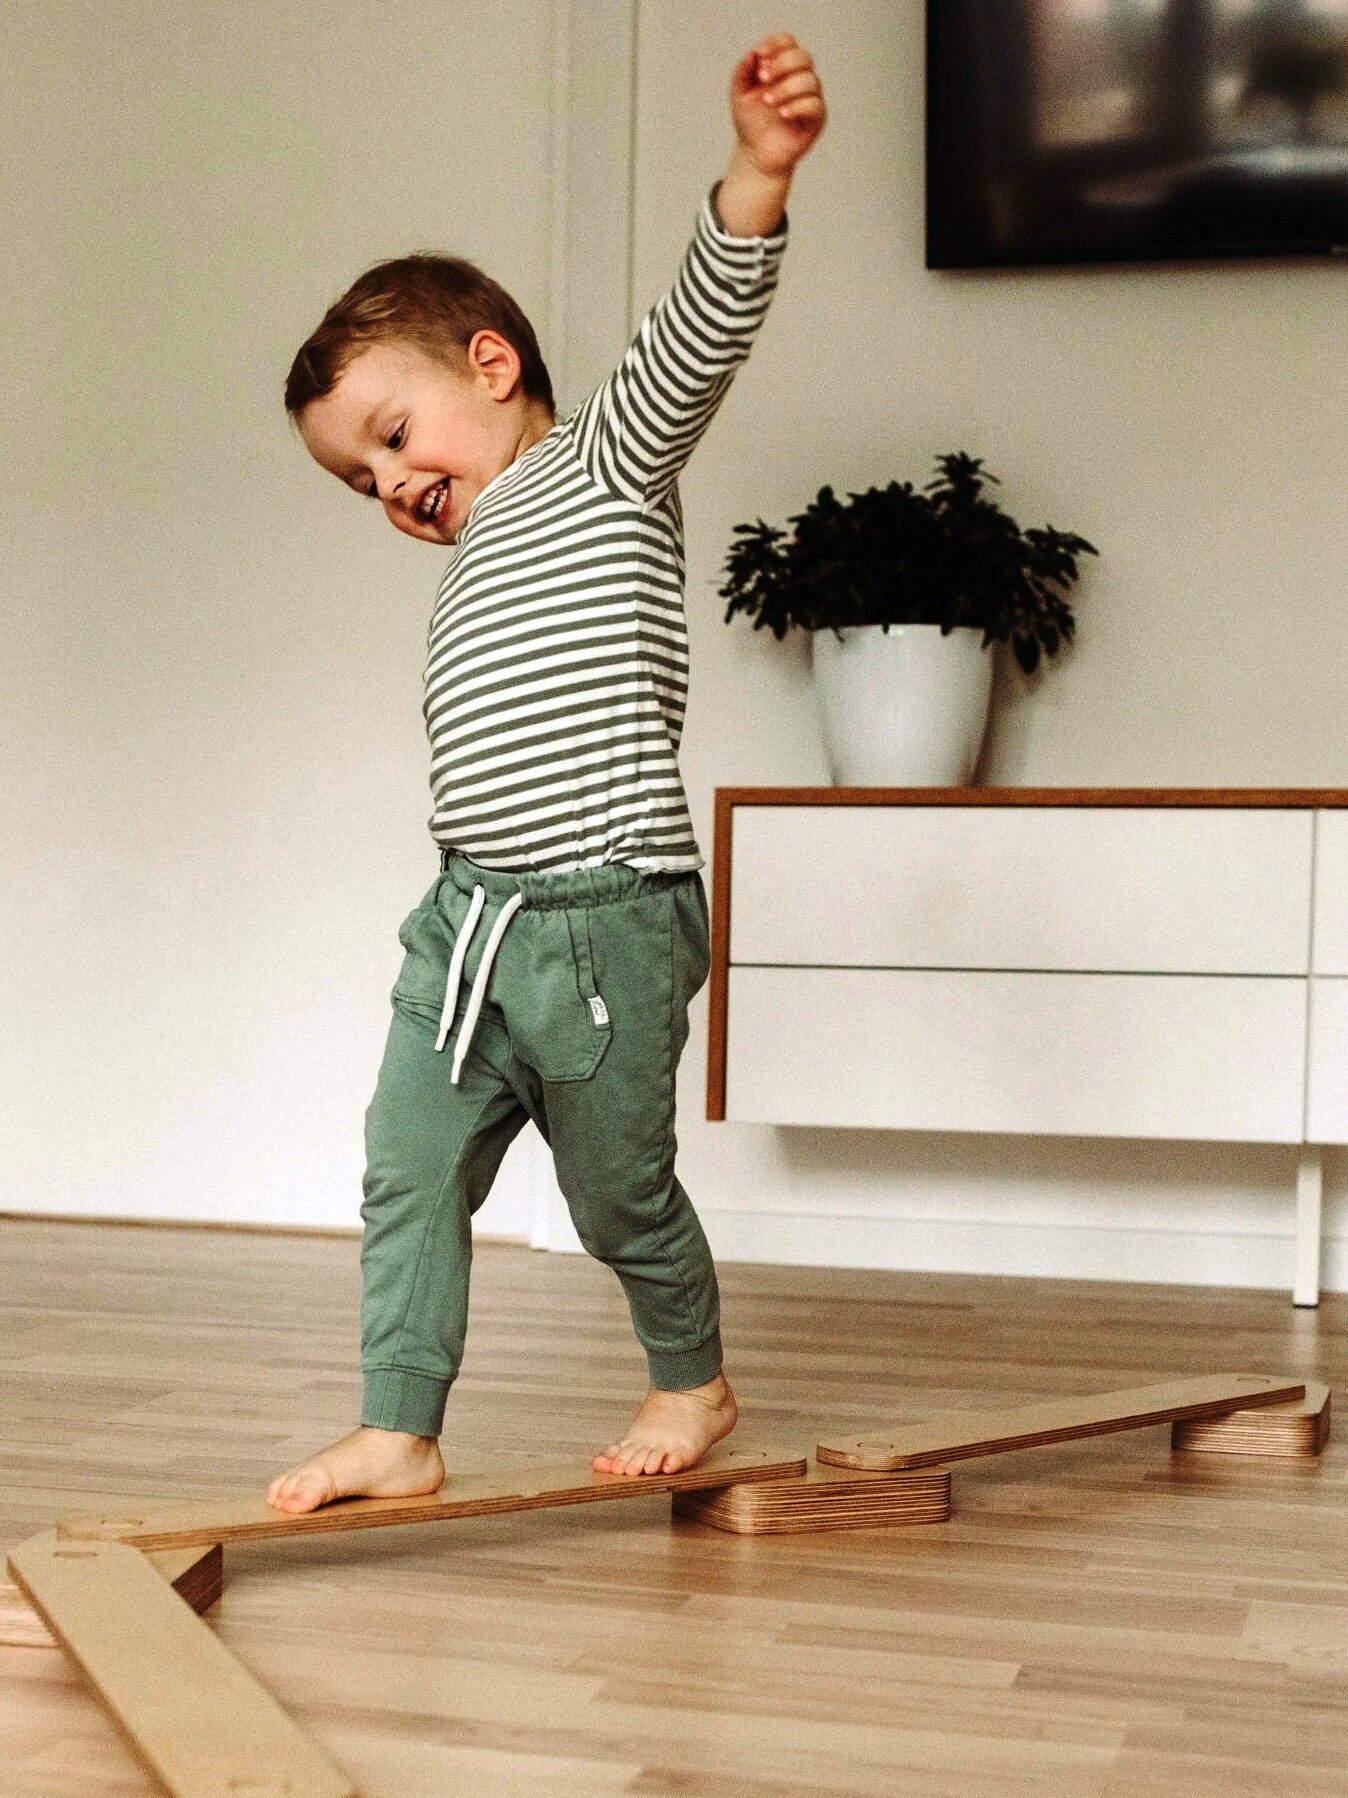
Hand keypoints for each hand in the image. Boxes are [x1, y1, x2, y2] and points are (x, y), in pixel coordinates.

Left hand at [730, 32, 826, 179]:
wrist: (755, 154)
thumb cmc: (751, 122)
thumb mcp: (739, 94)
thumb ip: (742, 72)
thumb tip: (752, 54)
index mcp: (784, 68)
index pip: (789, 43)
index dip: (776, 44)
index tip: (759, 55)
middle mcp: (801, 79)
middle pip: (803, 57)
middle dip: (782, 64)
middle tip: (762, 79)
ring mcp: (811, 99)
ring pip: (810, 81)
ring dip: (786, 88)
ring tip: (768, 101)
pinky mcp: (816, 120)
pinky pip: (815, 105)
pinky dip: (797, 106)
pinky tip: (782, 113)